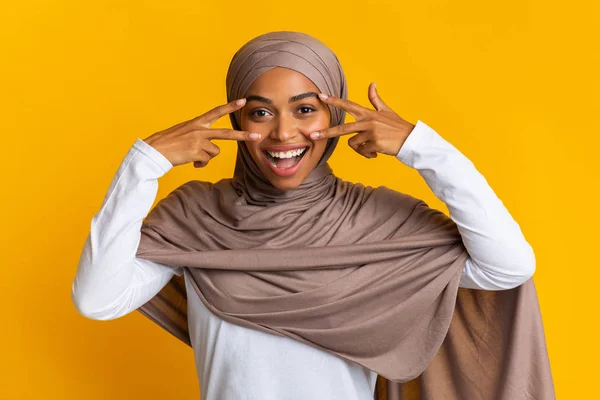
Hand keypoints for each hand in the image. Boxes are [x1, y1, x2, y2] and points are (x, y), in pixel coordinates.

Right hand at [143, 99, 260, 167]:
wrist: (153, 150)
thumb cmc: (167, 144)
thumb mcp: (183, 134)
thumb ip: (198, 137)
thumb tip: (208, 153)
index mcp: (196, 123)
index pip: (216, 111)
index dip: (230, 106)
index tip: (243, 101)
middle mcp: (199, 130)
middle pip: (226, 133)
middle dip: (242, 135)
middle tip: (256, 136)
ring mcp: (198, 141)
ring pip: (215, 152)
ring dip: (206, 157)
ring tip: (193, 156)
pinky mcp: (196, 152)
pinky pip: (206, 161)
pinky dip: (200, 164)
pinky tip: (190, 161)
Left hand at [309, 82, 414, 157]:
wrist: (412, 140)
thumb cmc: (398, 127)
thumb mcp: (386, 111)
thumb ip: (375, 99)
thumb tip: (372, 83)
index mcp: (368, 113)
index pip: (348, 105)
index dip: (334, 101)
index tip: (320, 96)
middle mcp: (368, 121)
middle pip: (342, 128)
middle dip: (326, 132)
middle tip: (312, 135)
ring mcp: (371, 133)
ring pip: (353, 144)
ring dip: (360, 149)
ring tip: (372, 148)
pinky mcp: (374, 144)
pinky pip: (363, 152)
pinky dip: (368, 154)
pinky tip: (377, 152)